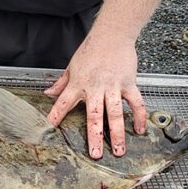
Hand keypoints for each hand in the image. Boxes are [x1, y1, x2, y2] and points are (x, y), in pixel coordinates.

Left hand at [44, 36, 147, 158]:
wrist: (112, 34)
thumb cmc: (91, 50)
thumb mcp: (71, 67)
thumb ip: (61, 83)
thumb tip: (47, 93)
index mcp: (78, 84)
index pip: (64, 103)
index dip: (56, 115)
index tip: (51, 129)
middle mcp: (95, 88)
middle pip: (94, 116)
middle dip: (95, 136)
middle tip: (96, 154)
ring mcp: (113, 87)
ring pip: (116, 113)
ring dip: (118, 133)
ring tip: (119, 150)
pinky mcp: (128, 83)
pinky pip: (136, 103)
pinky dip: (140, 116)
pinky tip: (140, 130)